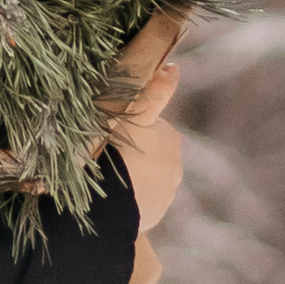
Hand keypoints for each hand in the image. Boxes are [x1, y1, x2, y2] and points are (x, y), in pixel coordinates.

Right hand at [107, 60, 182, 229]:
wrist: (109, 205)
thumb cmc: (119, 151)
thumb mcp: (134, 113)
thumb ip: (155, 90)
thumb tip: (174, 68)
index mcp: (172, 139)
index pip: (152, 126)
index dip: (131, 127)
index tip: (113, 132)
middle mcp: (176, 168)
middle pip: (150, 152)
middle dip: (133, 152)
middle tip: (108, 154)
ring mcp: (166, 195)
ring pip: (146, 177)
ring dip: (132, 176)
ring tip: (109, 177)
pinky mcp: (155, 215)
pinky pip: (141, 200)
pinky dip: (131, 197)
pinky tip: (115, 195)